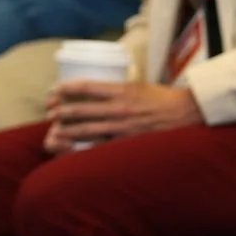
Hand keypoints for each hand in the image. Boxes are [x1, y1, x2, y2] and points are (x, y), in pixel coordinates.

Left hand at [44, 81, 202, 147]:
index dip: (67, 88)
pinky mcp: (127, 141)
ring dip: (67, 129)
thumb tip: (97, 92)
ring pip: (87, 129)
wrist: (186, 113)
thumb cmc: (163, 98)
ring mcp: (123, 126)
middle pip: (82, 109)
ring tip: (54, 129)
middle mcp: (120, 107)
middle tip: (49, 111)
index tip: (55, 90)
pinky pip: (100, 146)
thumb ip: (118, 90)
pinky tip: (72, 149)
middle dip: (61, 110)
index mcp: (123, 90)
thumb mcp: (139, 86)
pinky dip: (84, 147)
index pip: (87, 87)